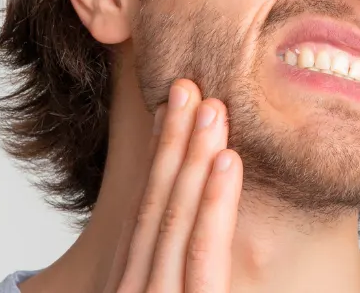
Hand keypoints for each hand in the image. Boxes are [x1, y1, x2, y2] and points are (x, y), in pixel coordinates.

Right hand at [110, 79, 241, 292]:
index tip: (168, 110)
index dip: (155, 156)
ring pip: (174, 219)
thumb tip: (190, 234)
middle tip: (186, 86)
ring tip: (211, 109)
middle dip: (171, 143)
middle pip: (152, 206)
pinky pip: (202, 253)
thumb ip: (177, 276)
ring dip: (193, 158)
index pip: (141, 213)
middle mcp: (134, 288)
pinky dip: (214, 204)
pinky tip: (227, 161)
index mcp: (131, 285)